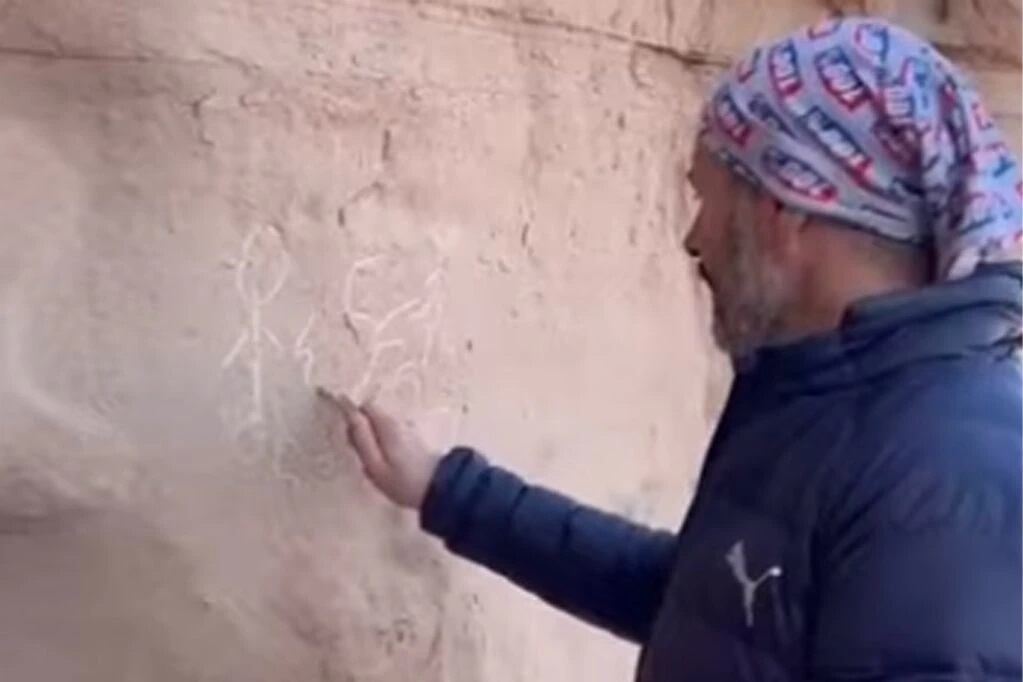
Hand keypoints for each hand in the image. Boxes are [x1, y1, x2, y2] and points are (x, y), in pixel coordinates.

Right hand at [319, 389, 441, 509]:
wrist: (440, 490)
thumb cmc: (403, 482)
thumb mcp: (375, 464)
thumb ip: (361, 439)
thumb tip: (349, 414)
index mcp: (386, 424)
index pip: (360, 405)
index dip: (344, 405)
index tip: (326, 401)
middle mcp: (398, 421)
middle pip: (369, 413)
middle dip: (357, 426)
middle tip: (357, 451)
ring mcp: (406, 428)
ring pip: (378, 423)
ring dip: (369, 434)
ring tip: (372, 461)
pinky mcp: (411, 437)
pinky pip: (388, 431)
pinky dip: (380, 439)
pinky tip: (385, 460)